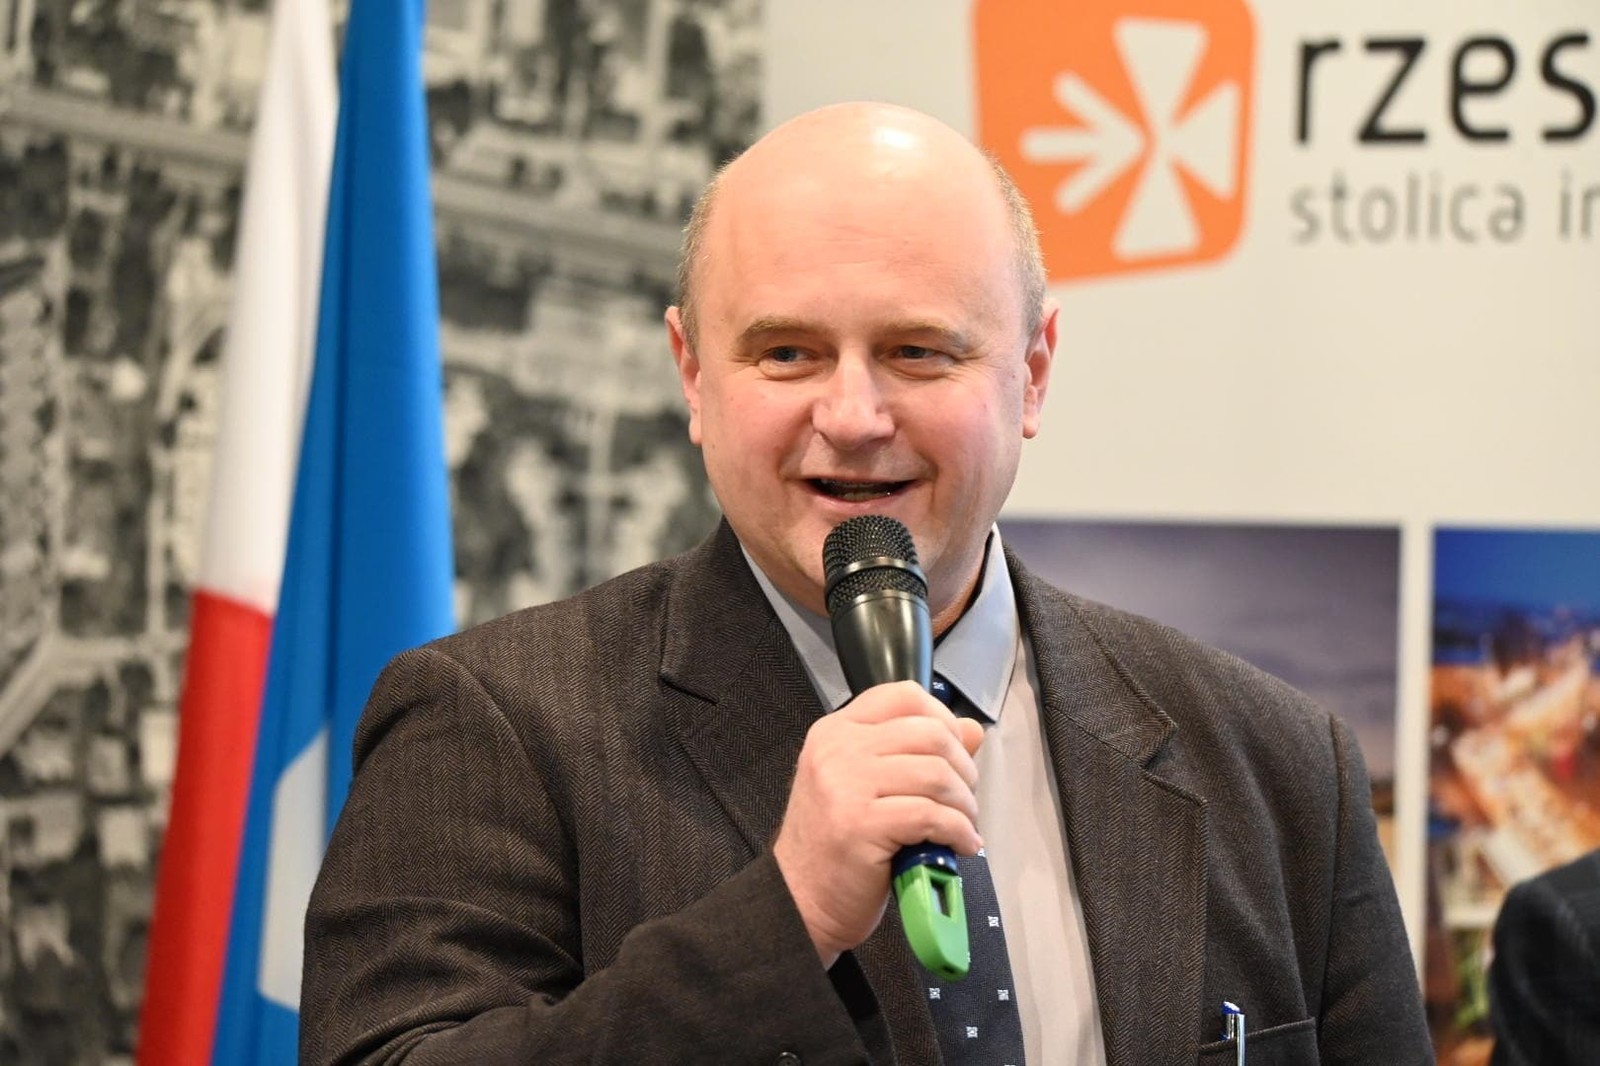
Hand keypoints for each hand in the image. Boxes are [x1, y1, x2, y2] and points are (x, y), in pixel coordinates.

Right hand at [773, 680, 984, 966]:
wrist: (799, 901)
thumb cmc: (835, 846)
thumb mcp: (868, 785)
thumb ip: (916, 752)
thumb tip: (972, 728)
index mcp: (836, 731)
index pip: (904, 695)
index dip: (943, 719)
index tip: (955, 753)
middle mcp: (837, 749)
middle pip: (930, 732)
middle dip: (963, 768)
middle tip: (963, 799)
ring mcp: (846, 785)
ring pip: (937, 773)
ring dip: (965, 803)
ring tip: (963, 825)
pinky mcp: (862, 825)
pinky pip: (932, 815)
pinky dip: (959, 831)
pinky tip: (961, 845)